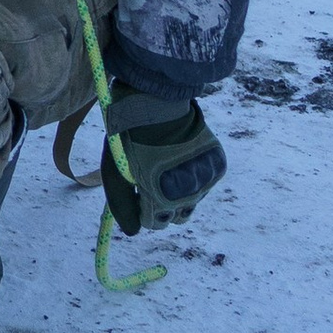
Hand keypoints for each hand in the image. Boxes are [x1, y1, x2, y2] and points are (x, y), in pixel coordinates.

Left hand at [101, 88, 226, 233]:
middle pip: (176, 217)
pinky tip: (182, 154)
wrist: (157, 100)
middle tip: (152, 180)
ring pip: (192, 201)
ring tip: (167, 164)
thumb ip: (122, 205)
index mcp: (160, 199)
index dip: (142, 210)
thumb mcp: (115, 171)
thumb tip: (132, 232)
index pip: (154, 223)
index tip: (137, 193)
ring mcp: (205, 180)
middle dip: (162, 205)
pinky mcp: (217, 165)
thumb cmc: (129, 135)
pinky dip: (194, 174)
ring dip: (180, 192)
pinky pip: (205, 181)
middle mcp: (187, 195)